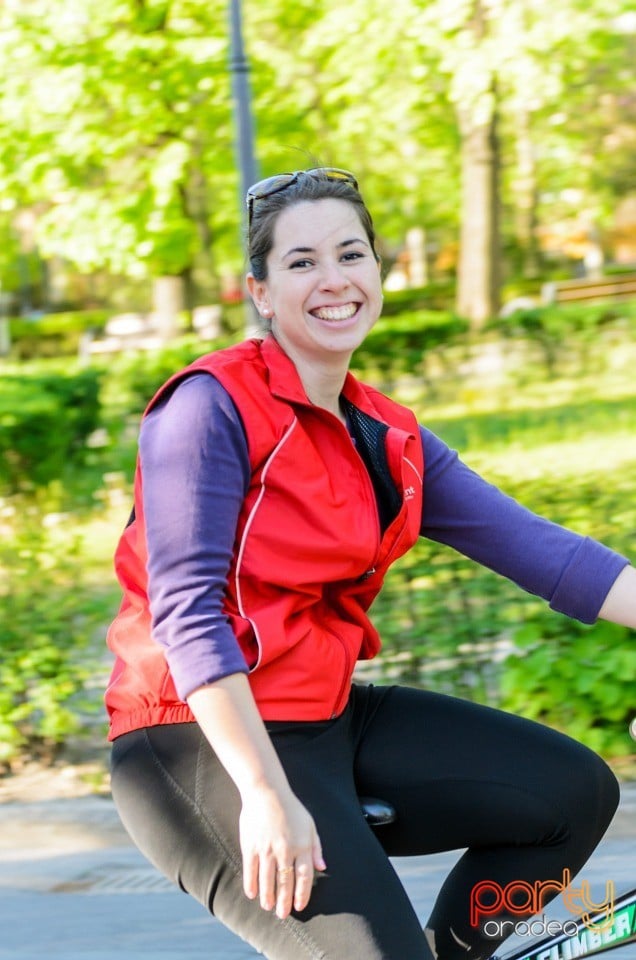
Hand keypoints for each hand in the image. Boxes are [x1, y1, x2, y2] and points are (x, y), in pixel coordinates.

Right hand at [239, 786, 326, 918]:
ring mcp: (267, 849)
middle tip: (282, 914)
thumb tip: (323, 867)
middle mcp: (285, 850)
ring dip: (268, 897)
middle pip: (286, 882)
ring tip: (268, 907)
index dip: (302, 894)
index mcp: (302, 845)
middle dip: (284, 901)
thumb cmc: (290, 807)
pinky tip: (253, 894)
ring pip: (268, 880)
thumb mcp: (310, 824)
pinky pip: (251, 870)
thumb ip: (316, 847)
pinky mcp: (251, 846)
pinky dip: (252, 884)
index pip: (304, 877)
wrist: (266, 791)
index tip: (299, 905)